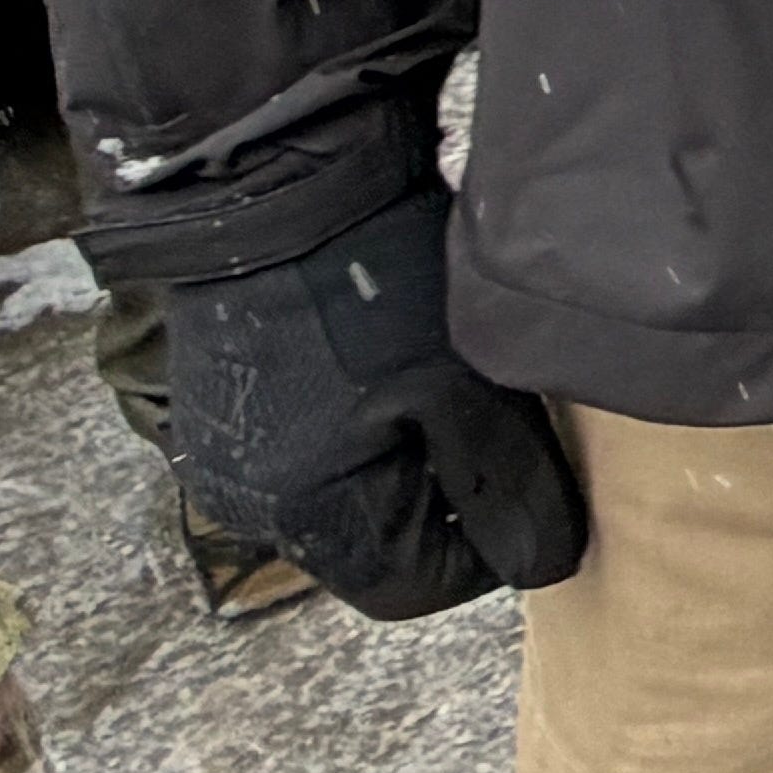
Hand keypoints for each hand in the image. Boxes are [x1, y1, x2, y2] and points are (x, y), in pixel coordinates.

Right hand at [173, 190, 588, 619]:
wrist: (275, 183)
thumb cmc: (374, 285)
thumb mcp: (464, 387)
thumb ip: (508, 487)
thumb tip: (546, 566)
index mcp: (306, 518)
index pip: (414, 589)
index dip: (488, 551)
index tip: (533, 485)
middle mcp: (252, 505)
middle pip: (379, 542)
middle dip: (449, 497)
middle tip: (498, 419)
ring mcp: (230, 454)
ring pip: (349, 493)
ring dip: (409, 455)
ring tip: (449, 379)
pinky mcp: (226, 403)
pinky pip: (311, 446)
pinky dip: (365, 423)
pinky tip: (395, 356)